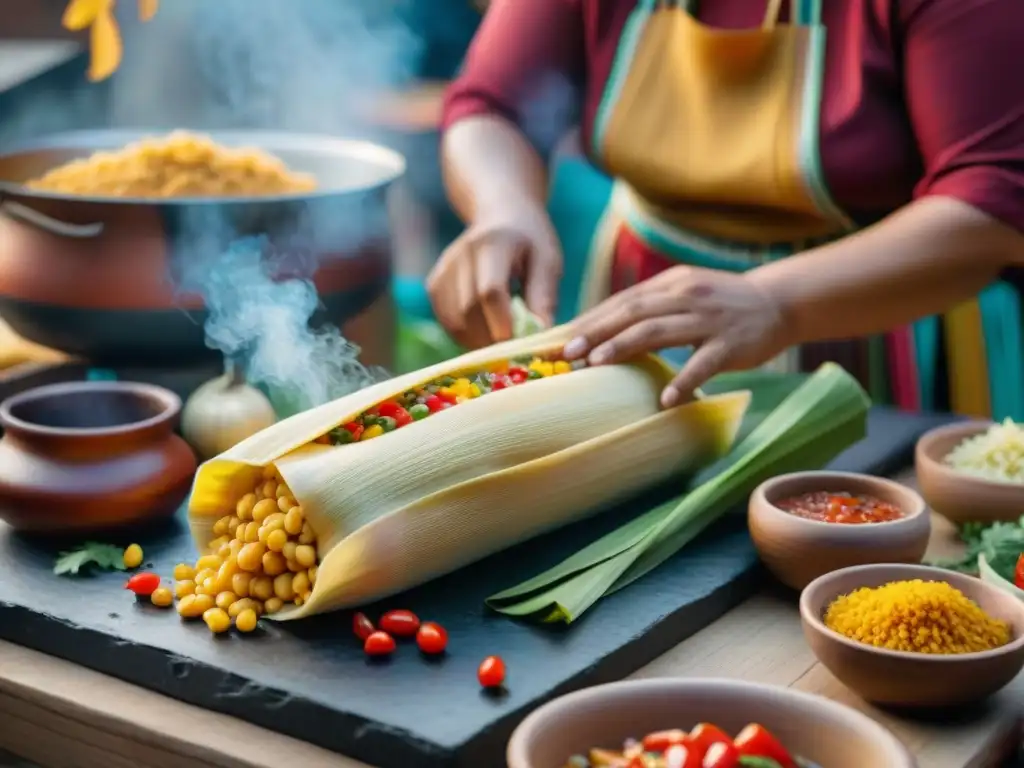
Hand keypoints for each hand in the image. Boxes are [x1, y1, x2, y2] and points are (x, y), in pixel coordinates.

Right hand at [427, 200, 562, 348]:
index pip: (490, 290)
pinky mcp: (435, 284)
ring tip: (502, 339)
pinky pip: (447, 321)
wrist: (501, 214)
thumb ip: (544, 296)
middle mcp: (462, 253)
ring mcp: (444, 268)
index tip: (518, 344)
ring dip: (478, 341)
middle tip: (514, 349)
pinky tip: (485, 331)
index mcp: (494, 243)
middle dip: (492, 338)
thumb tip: (540, 335)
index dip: (502, 322)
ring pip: (454, 321)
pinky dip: (466, 335)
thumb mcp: (548, 261)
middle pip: (469, 309)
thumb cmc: (530, 242)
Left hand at [562, 266, 794, 406]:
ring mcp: (709, 319)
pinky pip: (703, 364)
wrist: (779, 302)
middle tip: (567, 354)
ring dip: (624, 348)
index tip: (559, 339)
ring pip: (659, 331)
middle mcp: (685, 296)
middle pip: (632, 313)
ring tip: (597, 365)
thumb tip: (600, 330)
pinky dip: (683, 381)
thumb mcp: (684, 295)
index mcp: (670, 284)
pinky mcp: (731, 344)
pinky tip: (665, 399)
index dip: (590, 320)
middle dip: (596, 333)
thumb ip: (649, 308)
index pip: (622, 301)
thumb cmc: (721, 305)